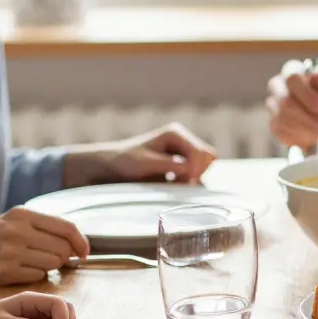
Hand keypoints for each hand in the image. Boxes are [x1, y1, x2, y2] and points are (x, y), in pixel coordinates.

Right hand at [0, 207, 88, 292]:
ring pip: (53, 264)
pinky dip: (34, 277)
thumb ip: (40, 227)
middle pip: (63, 248)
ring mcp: (10, 251)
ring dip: (48, 269)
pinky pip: (37, 276)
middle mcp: (17, 230)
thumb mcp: (8, 224)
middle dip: (63, 258)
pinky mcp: (4, 271)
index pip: (66, 227)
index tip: (84, 252)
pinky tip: (18, 273)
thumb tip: (76, 241)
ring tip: (29, 265)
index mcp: (21, 214)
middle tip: (48, 261)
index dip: (81, 242)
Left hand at [63, 123, 217, 187]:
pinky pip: (197, 172)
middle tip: (180, 183)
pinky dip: (190, 181)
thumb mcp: (143, 164)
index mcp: (175, 133)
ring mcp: (183, 152)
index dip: (196, 168)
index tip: (184, 182)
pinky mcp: (181, 164)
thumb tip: (190, 170)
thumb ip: (168, 165)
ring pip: (205, 165)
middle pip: (207, 156)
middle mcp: (182, 140)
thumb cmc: (123, 162)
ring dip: (194, 177)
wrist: (110, 167)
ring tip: (174, 183)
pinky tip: (174, 185)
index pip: (200, 152)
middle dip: (198, 172)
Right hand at [266, 60, 317, 148]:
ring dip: (305, 130)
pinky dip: (298, 137)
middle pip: (284, 102)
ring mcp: (272, 105)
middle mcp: (277, 86)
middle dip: (306, 118)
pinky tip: (310, 138)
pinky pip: (282, 132)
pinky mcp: (273, 123)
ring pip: (283, 119)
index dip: (305, 94)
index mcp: (291, 71)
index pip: (292, 78)